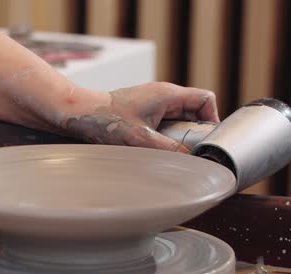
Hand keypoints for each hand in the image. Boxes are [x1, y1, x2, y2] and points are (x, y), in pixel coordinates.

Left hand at [61, 82, 218, 152]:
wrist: (78, 114)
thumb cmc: (105, 120)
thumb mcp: (141, 140)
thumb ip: (171, 151)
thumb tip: (194, 162)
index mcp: (168, 94)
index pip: (205, 100)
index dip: (212, 120)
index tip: (206, 141)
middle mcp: (162, 95)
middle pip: (194, 112)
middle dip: (194, 133)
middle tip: (187, 151)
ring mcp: (151, 103)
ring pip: (178, 120)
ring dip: (178, 137)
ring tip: (168, 151)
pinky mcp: (141, 112)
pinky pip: (163, 123)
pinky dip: (164, 137)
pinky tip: (153, 149)